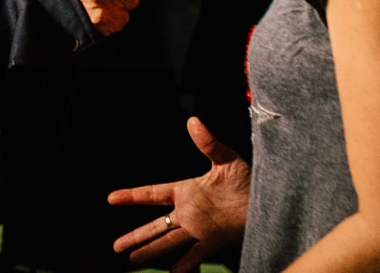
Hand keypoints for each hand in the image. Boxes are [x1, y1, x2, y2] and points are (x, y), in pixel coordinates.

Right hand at [107, 116, 250, 272]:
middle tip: (117, 246)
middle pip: (156, 225)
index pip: (152, 194)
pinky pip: (195, 253)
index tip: (111, 198)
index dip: (132, 196)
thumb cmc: (248, 179)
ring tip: (133, 261)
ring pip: (169, 241)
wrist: (269, 199)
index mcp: (186, 191)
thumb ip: (208, 143)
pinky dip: (184, 264)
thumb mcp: (226, 159)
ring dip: (151, 250)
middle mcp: (188, 212)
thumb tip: (193, 121)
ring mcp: (199, 228)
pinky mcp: (214, 240)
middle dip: (136, 236)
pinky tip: (172, 272)